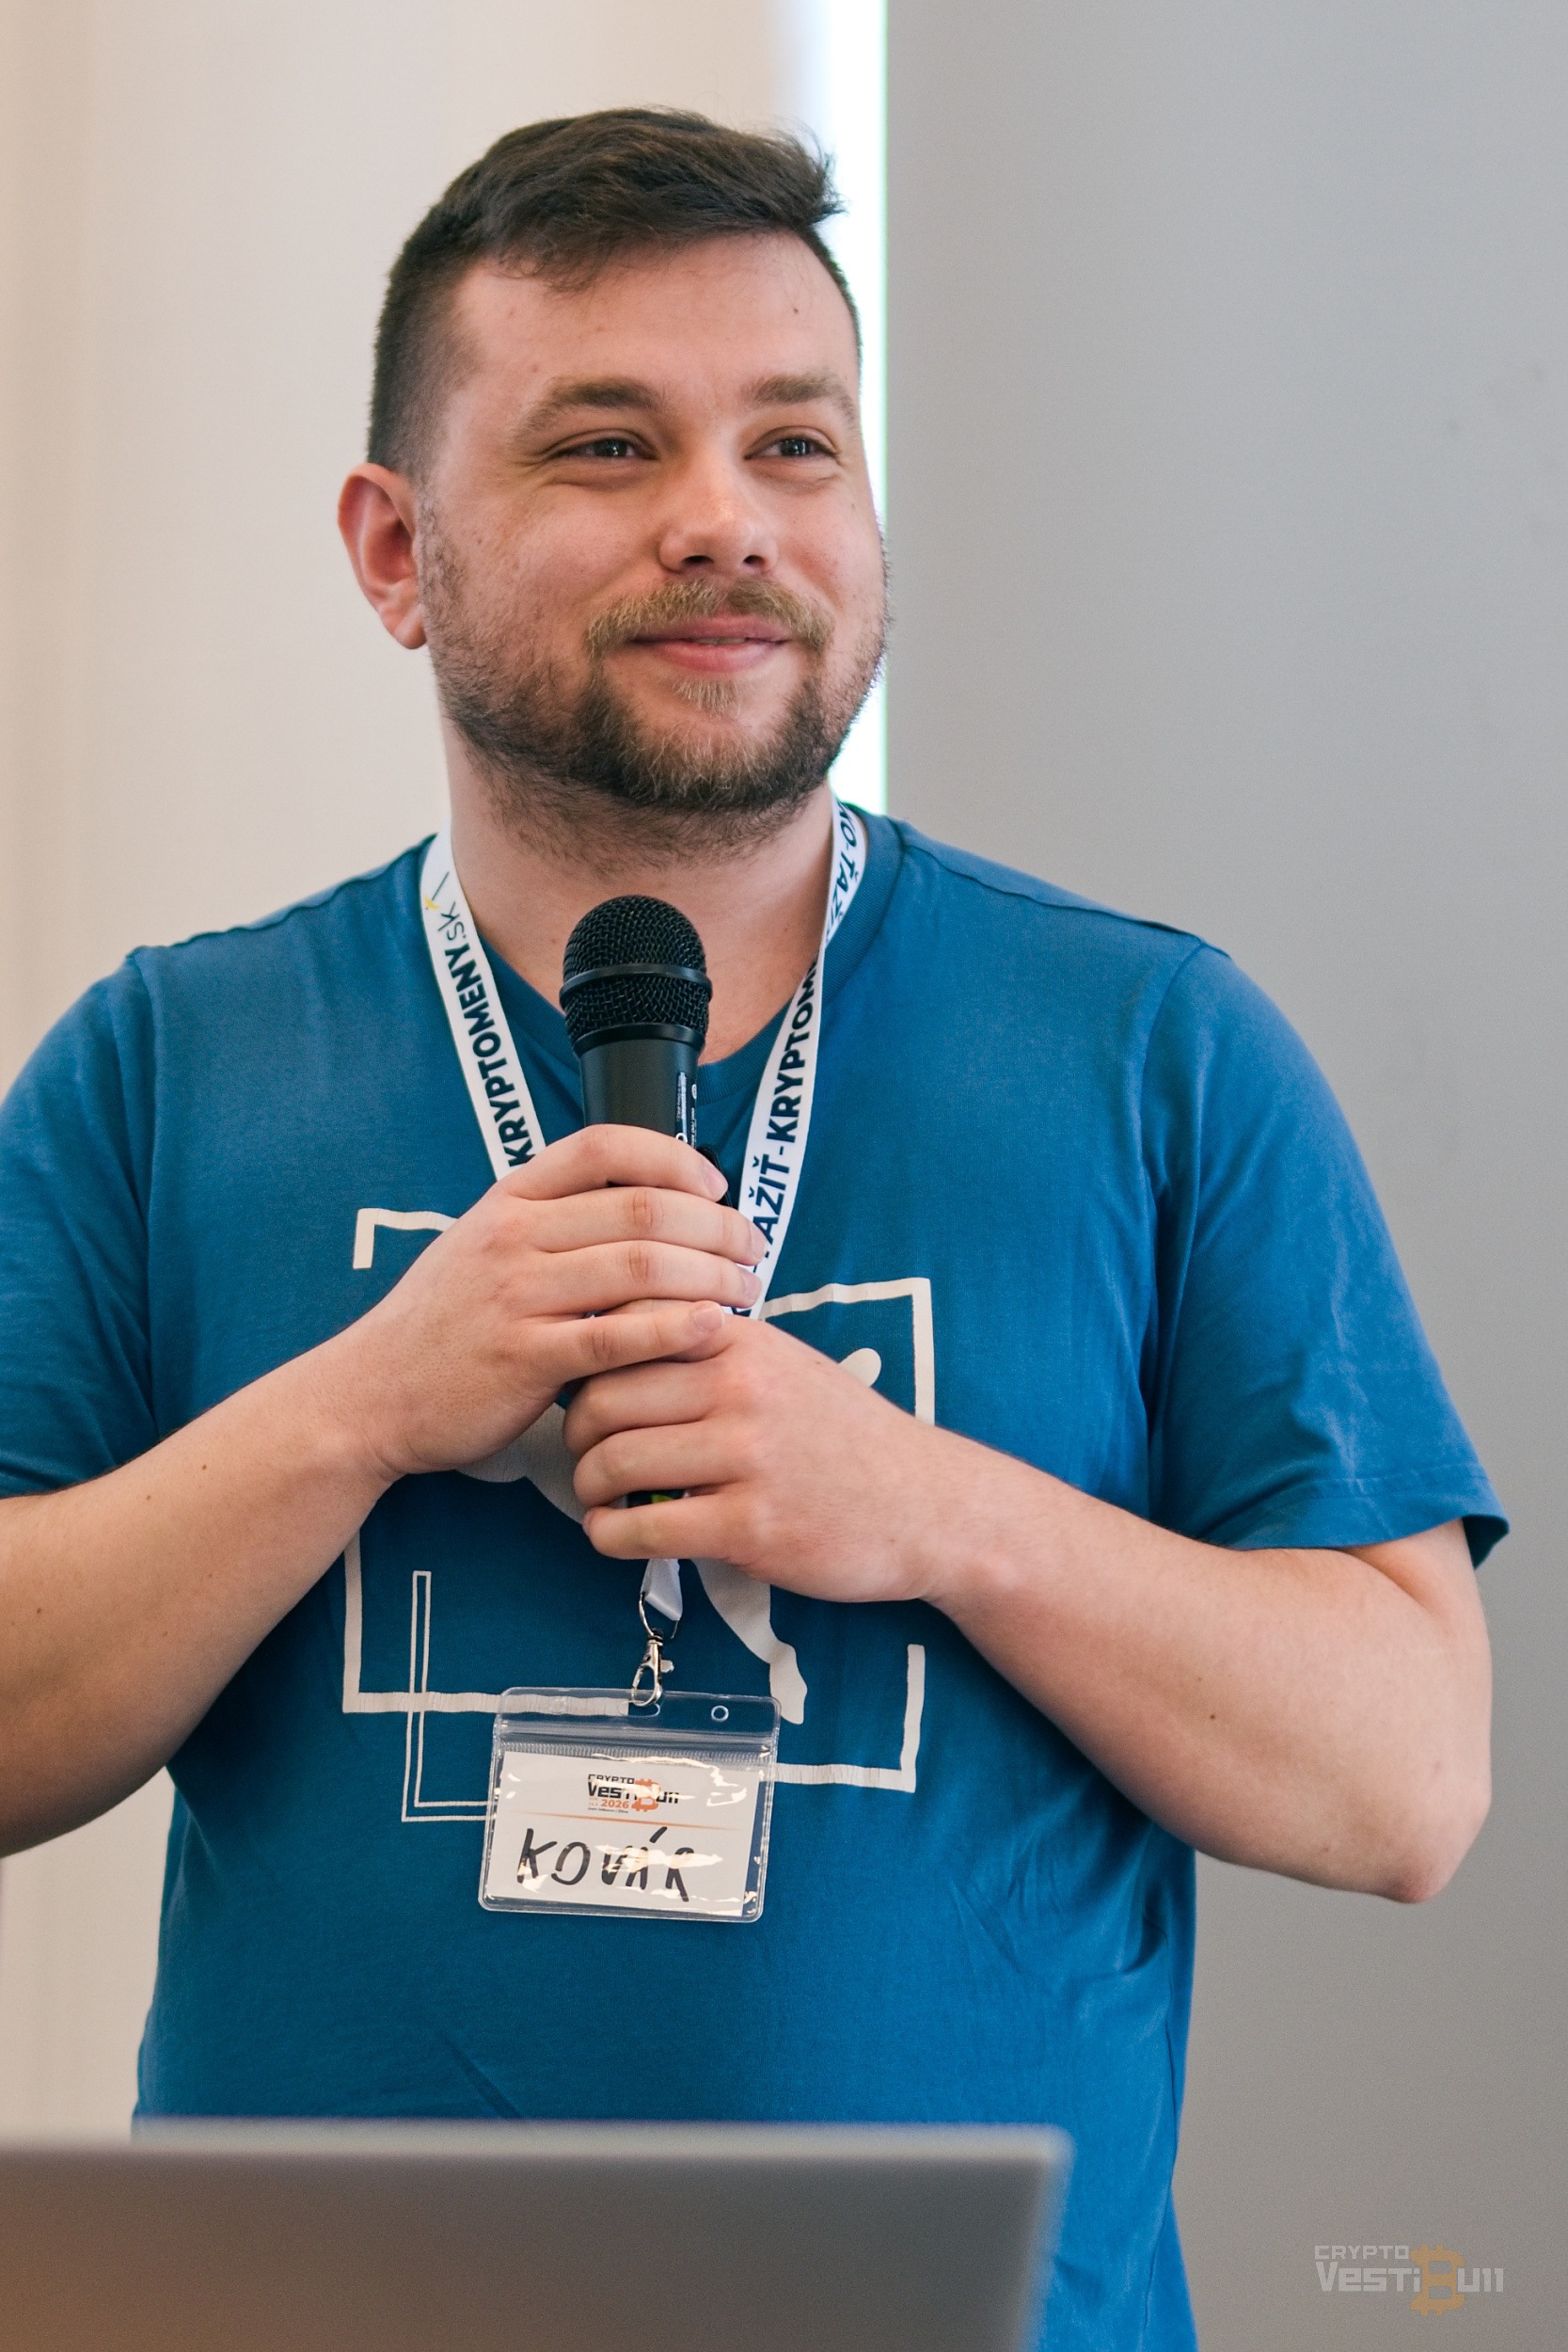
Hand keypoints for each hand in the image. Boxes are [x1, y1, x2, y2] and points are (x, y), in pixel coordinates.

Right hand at [319, 1127, 763, 1480]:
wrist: (371, 1393)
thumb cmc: (443, 1325)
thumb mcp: (482, 1246)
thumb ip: (550, 1223)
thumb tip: (643, 1206)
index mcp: (508, 1200)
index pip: (603, 1146)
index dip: (673, 1157)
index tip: (716, 1185)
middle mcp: (512, 1236)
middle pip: (641, 1207)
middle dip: (715, 1223)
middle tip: (754, 1246)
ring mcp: (517, 1296)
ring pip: (640, 1267)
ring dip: (710, 1275)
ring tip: (747, 1289)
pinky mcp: (525, 1359)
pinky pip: (617, 1337)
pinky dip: (676, 1330)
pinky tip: (713, 1331)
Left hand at [564, 1314, 948, 1603]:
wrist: (929, 1506)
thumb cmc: (845, 1436)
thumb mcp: (786, 1365)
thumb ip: (713, 1349)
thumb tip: (618, 1339)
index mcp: (744, 1342)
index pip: (627, 1330)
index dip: (587, 1361)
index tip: (585, 1388)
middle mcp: (742, 1390)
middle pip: (603, 1398)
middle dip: (575, 1433)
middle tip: (581, 1453)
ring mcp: (747, 1459)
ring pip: (614, 1463)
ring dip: (587, 1488)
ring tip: (598, 1497)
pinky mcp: (750, 1527)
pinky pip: (643, 1528)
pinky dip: (609, 1535)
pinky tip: (614, 1535)